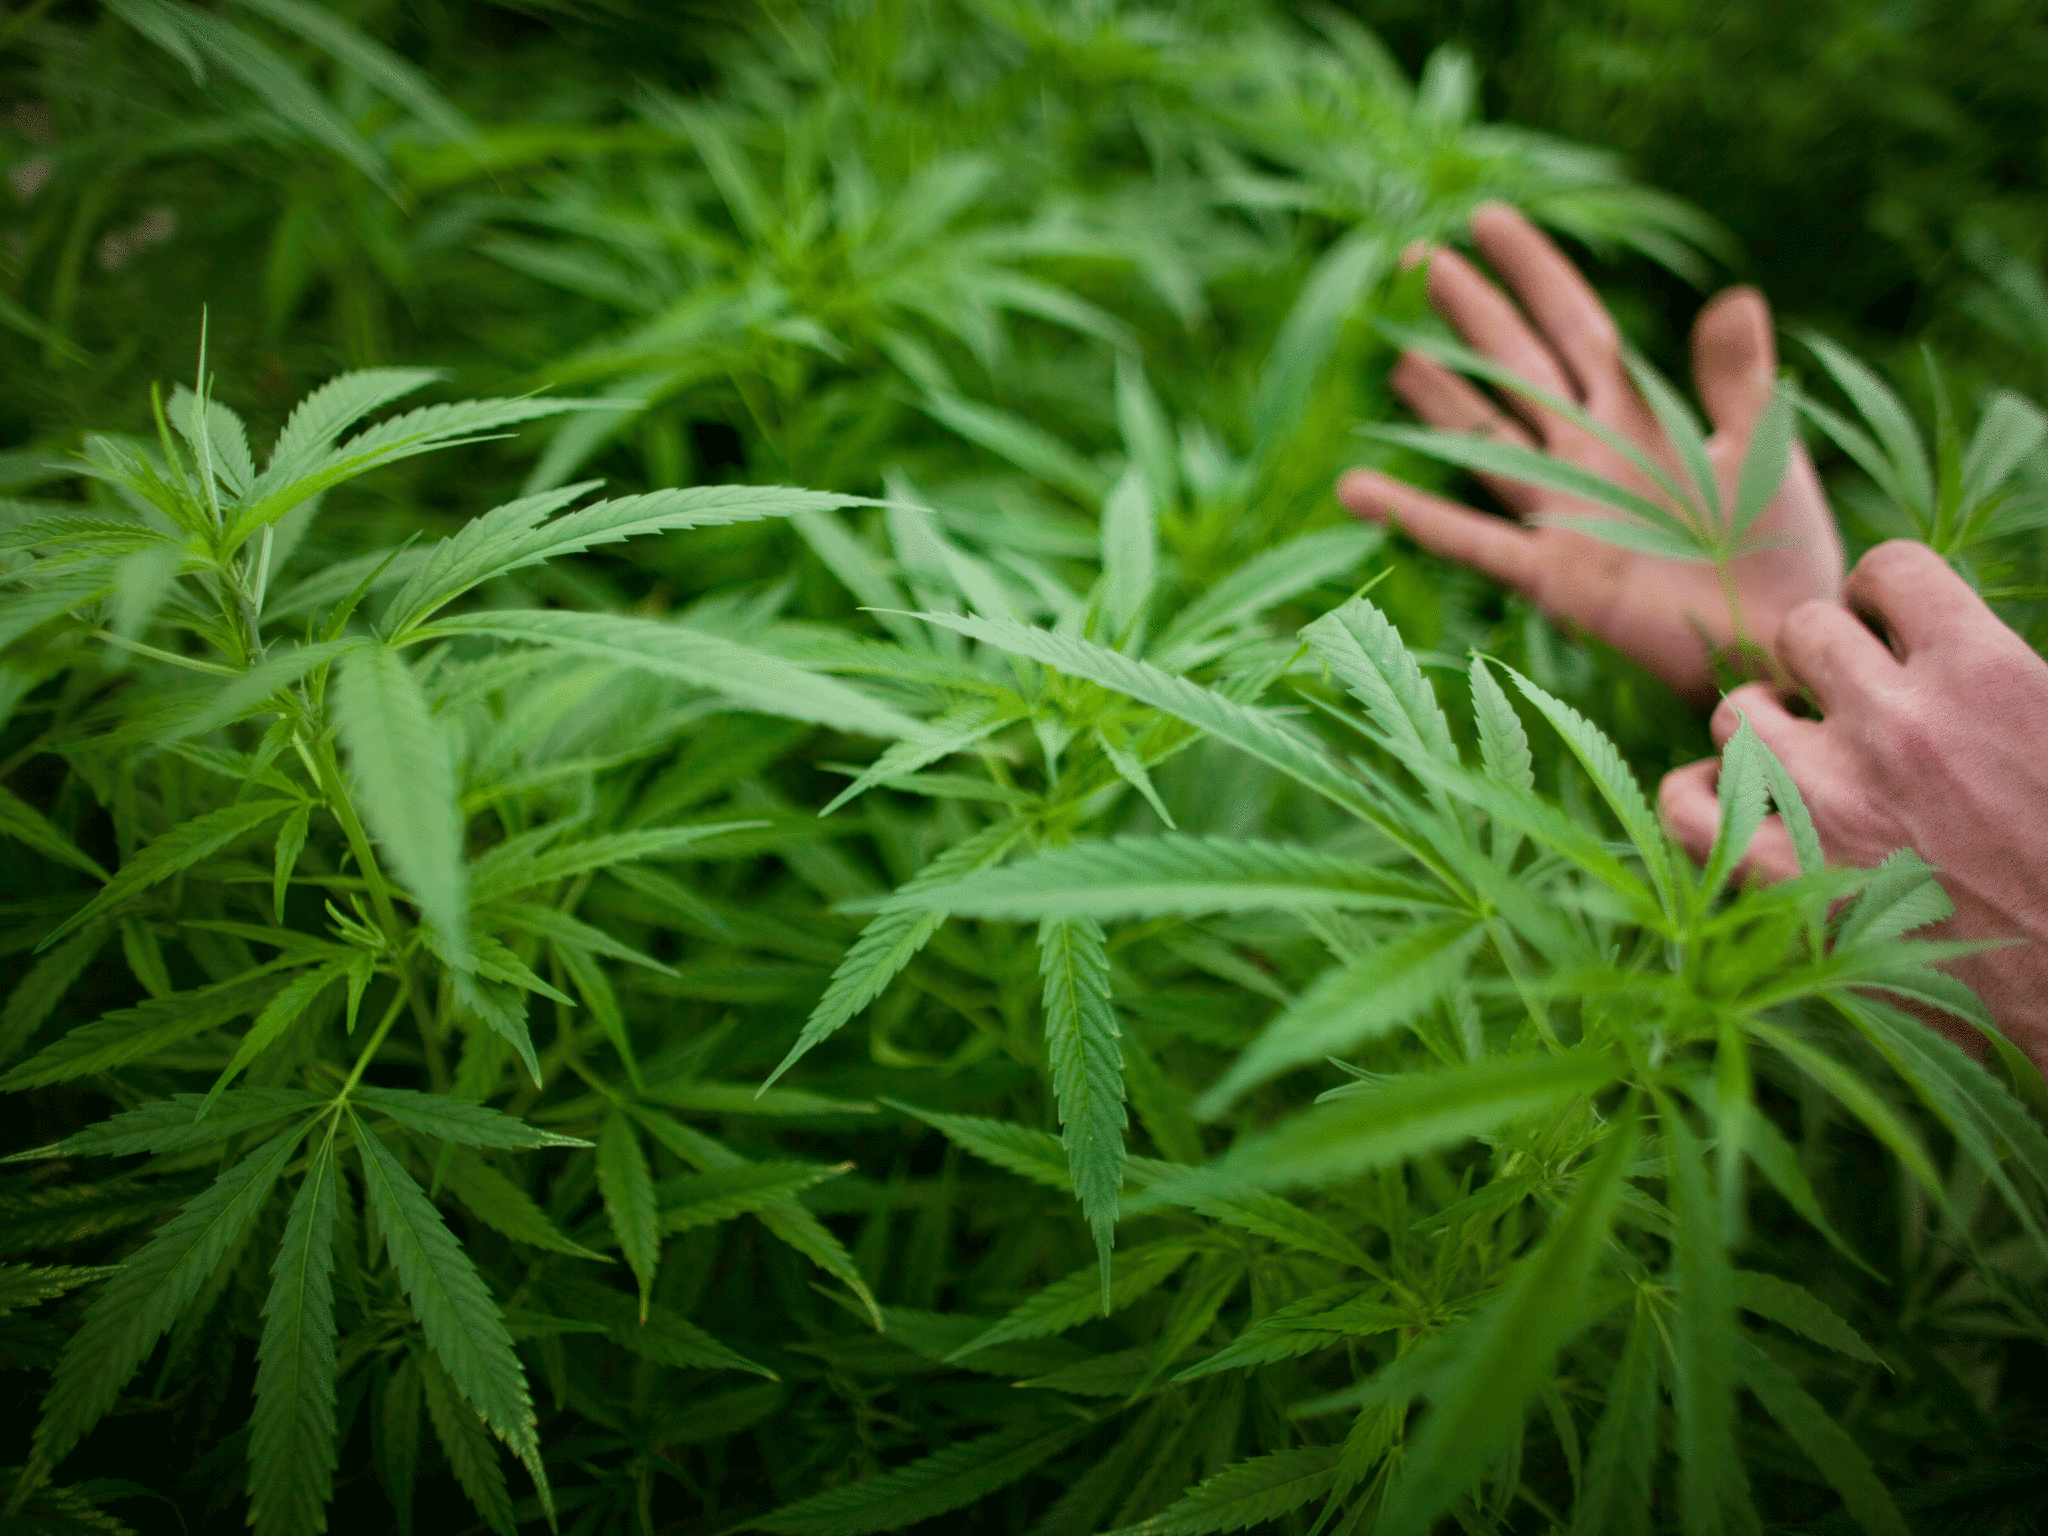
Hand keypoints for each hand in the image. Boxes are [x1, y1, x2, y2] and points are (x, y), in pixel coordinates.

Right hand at [1337, 203, 1844, 704]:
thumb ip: (1736, 377)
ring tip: (1394, 352)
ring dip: (1440, 397)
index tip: (1487, 220)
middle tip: (1421, 258)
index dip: (1532, 272)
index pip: (1573, 326)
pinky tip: (1356, 489)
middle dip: (1472, 312)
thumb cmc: (1781, 550)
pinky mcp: (1551, 576)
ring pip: (1484, 439)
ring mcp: (1563, 514)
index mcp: (1641, 417)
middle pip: (1516, 368)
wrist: (1782, 639)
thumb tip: (1736, 293)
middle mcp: (1589, 456)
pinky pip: (1469, 539)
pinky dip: (1413, 514)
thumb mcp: (1763, 448)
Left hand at [1659, 541, 2047, 1066]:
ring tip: (1801, 758)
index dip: (1888, 595)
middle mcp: (1893, 722)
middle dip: (1823, 660)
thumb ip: (2005, 676)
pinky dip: (1699, 799)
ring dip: (1764, 726)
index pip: (1892, 569)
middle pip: (1801, 632)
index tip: (1896, 630)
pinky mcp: (1786, 881)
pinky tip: (1735, 806)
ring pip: (1736, 711)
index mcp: (1984, 672)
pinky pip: (1687, 807)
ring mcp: (1827, 801)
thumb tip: (1964, 650)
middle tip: (1853, 705)